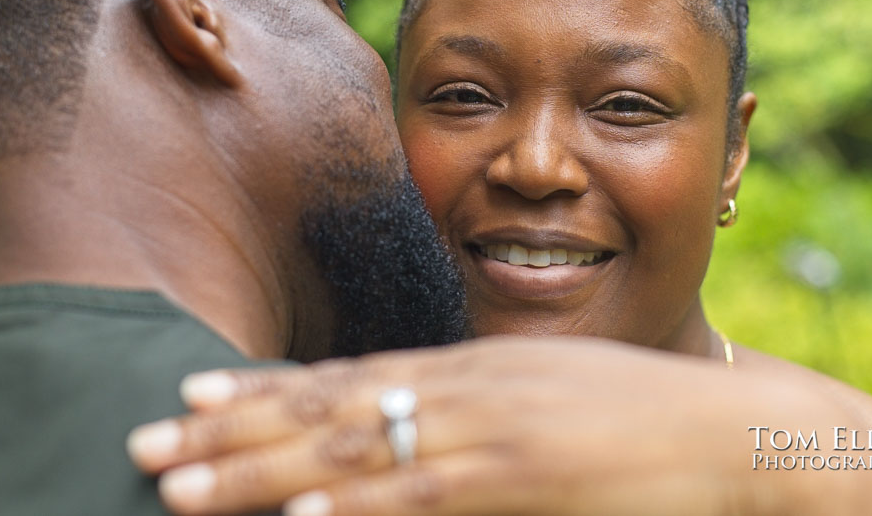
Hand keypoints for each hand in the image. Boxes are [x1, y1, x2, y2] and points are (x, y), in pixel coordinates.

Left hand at [127, 336, 871, 515]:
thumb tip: (410, 423)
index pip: (343, 377)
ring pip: (349, 451)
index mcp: (467, 369)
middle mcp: (462, 391)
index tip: (190, 396)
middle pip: (325, 410)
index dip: (261, 391)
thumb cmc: (633, 414)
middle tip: (146, 442)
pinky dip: (351, 507)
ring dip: (258, 472)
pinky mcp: (519, 483)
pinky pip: (419, 498)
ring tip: (178, 487)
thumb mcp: (541, 393)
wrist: (726, 432)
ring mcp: (486, 435)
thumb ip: (473, 404)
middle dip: (229, 431)